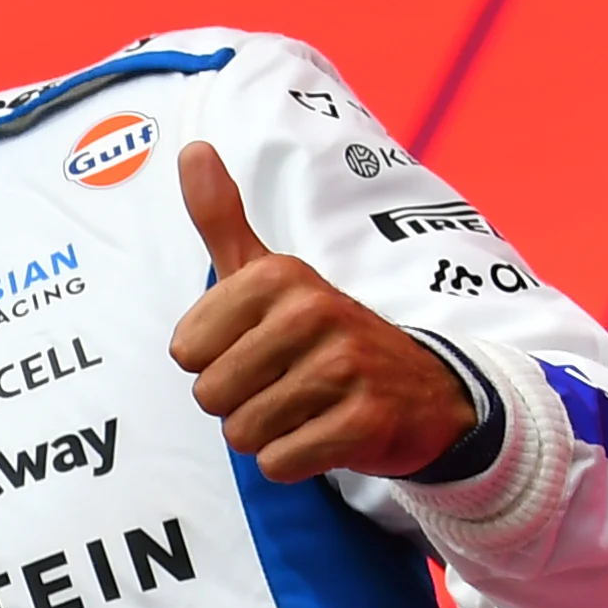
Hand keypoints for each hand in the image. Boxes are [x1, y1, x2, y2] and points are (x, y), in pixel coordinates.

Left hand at [167, 141, 476, 483]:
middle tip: (282, 385)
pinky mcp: (365, 421)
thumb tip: (191, 147)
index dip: (211, 363)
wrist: (422, 391)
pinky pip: (281, 461)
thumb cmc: (321, 333)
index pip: (185, 350)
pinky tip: (323, 434)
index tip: (255, 349)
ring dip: (266, 434)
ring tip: (304, 408)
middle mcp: (312, 312)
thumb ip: (222, 217)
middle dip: (237, 404)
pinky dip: (293, 460)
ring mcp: (344, 366)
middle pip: (211, 394)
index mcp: (278, 276)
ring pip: (244, 432)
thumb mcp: (270, 273)